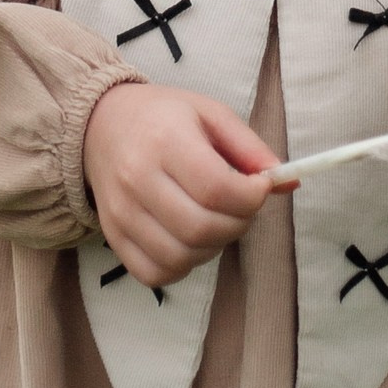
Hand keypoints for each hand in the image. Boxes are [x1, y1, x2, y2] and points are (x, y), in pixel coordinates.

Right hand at [83, 81, 285, 286]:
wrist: (101, 126)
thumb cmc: (162, 117)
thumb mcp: (210, 114)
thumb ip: (250, 147)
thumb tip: (287, 181)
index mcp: (165, 139)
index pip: (216, 188)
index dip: (251, 197)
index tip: (261, 187)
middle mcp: (137, 178)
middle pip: (201, 228)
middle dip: (238, 225)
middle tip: (242, 207)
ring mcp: (121, 213)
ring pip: (181, 257)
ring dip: (214, 247)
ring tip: (217, 221)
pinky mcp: (113, 237)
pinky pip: (155, 273)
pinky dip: (182, 266)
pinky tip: (189, 239)